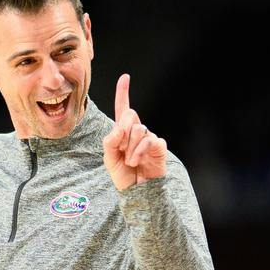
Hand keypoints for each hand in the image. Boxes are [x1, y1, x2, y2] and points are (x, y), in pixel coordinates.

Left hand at [101, 73, 167, 190]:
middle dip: (123, 133)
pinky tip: (138, 161)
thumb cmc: (124, 175)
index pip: (123, 109)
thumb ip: (110, 141)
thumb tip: (119, 127)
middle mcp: (137, 131)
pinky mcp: (159, 145)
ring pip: (138, 129)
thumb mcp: (109, 159)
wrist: (137, 191)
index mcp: (123, 132)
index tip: (125, 77)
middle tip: (122, 150)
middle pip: (130, 114)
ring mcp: (149, 137)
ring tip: (131, 161)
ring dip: (130, 148)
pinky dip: (139, 152)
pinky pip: (149, 140)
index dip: (123, 93)